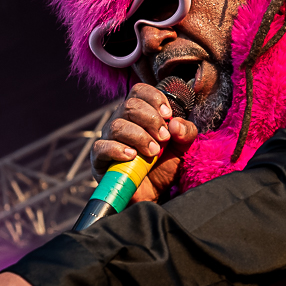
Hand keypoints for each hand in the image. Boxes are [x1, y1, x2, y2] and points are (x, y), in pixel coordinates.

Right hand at [91, 83, 198, 202]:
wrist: (155, 194)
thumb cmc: (164, 166)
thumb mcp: (182, 147)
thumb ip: (186, 132)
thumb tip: (175, 123)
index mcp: (139, 113)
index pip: (139, 91)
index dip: (154, 98)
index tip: (168, 115)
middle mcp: (122, 121)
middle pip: (129, 105)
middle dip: (151, 120)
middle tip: (164, 138)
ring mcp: (109, 139)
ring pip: (117, 125)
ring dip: (140, 137)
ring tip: (154, 152)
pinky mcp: (99, 158)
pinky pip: (102, 147)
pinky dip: (118, 150)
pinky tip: (132, 156)